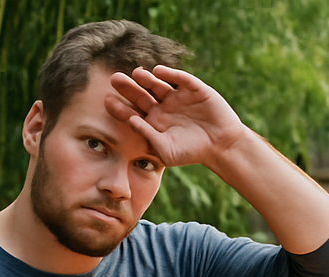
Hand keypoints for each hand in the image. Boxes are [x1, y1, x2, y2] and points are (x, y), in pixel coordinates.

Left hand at [106, 65, 249, 168]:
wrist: (222, 146)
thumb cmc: (192, 152)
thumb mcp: (166, 150)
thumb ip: (148, 136)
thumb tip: (131, 121)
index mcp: (154, 122)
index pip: (132, 112)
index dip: (120, 107)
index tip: (106, 100)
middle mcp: (163, 107)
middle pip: (141, 94)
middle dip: (128, 87)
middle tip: (115, 79)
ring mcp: (178, 97)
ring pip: (158, 84)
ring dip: (146, 78)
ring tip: (137, 74)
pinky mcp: (194, 89)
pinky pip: (180, 79)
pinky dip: (170, 74)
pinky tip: (158, 71)